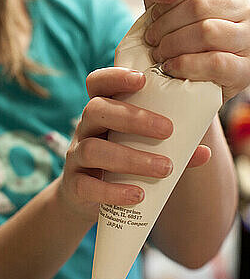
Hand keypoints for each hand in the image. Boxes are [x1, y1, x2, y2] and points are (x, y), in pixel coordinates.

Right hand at [59, 66, 208, 222]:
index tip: (142, 79)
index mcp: (103, 112)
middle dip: (132, 117)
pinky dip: (113, 191)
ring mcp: (75, 156)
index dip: (114, 76)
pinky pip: (86, 186)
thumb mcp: (141, 150)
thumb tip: (204, 151)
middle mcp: (85, 129)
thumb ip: (170, 148)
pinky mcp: (74, 185)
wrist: (88, 201)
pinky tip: (138, 195)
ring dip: (131, 158)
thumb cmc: (121, 166)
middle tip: (167, 130)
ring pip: (92, 149)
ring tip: (164, 169)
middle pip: (95, 109)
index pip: (97, 84)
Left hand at [142, 0, 249, 102]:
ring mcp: (247, 40)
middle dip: (166, 24)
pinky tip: (171, 67)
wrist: (190, 78)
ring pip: (207, 32)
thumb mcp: (165, 6)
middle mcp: (244, 10)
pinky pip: (214, 62)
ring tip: (160, 54)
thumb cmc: (180, 37)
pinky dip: (185, 65)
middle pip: (199, 6)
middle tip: (151, 38)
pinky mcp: (243, 70)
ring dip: (173, 44)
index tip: (155, 14)